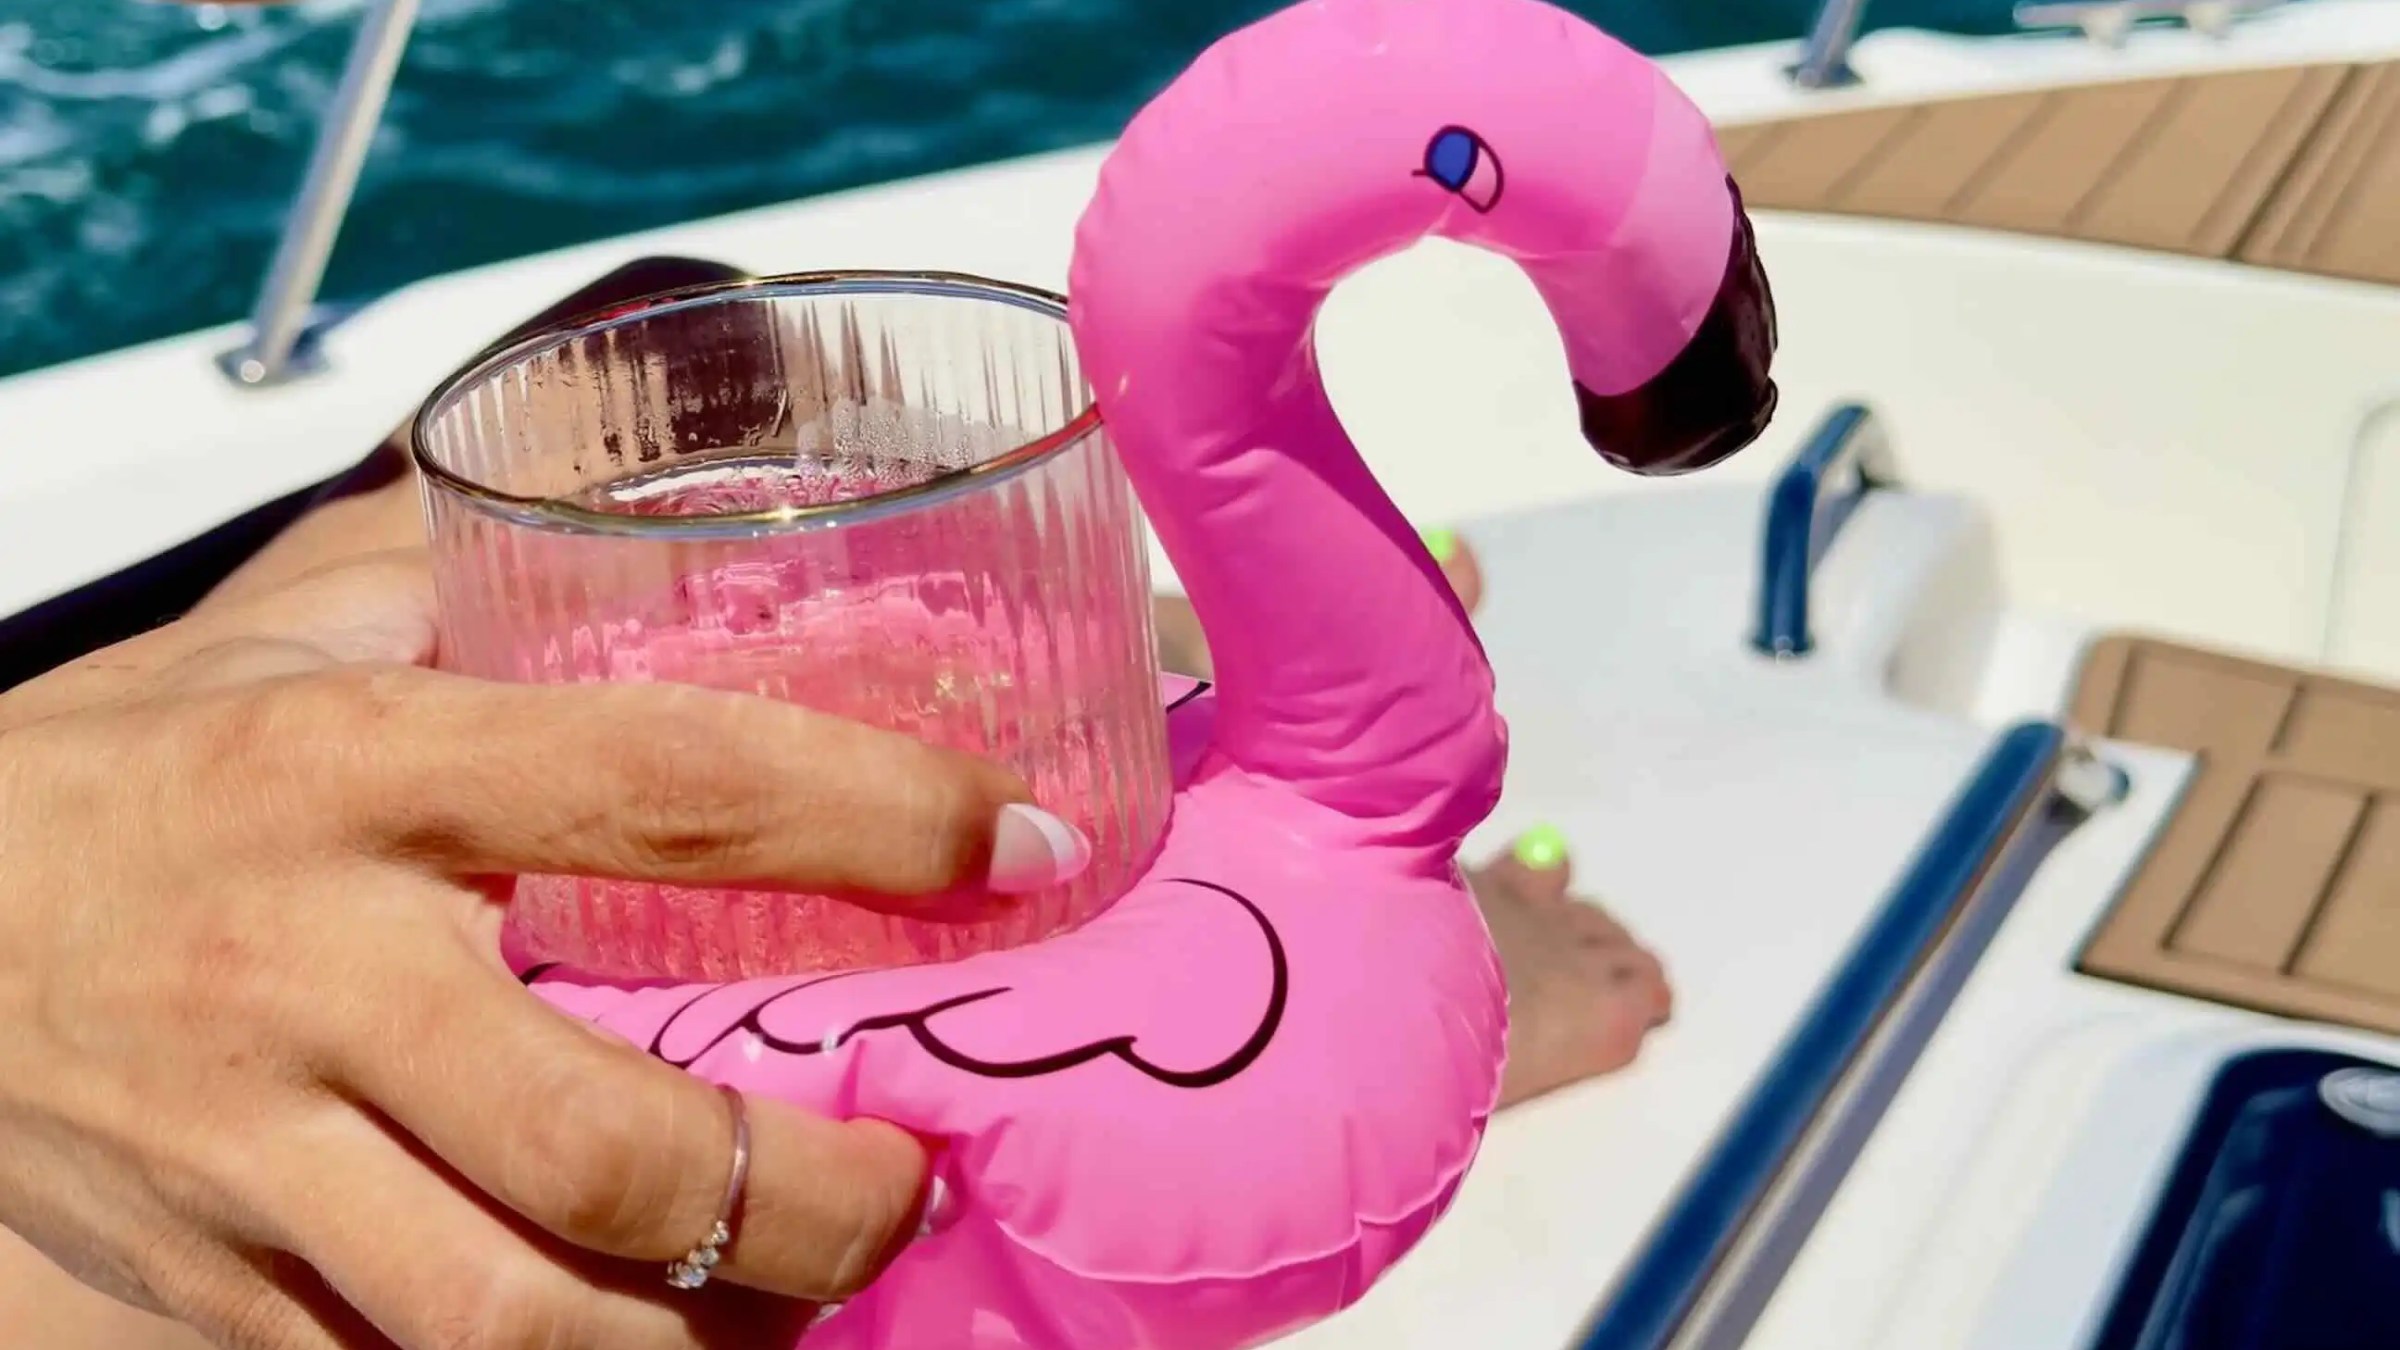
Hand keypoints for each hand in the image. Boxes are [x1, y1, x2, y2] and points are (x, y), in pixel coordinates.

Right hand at [0, 552, 1078, 1347]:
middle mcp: (307, 975)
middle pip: (610, 1148)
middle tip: (917, 1173)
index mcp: (358, 770)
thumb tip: (676, 503)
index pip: (665, 785)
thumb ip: (468, 571)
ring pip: (520, 1322)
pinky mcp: (198, 1298)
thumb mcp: (281, 632)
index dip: (875, 818)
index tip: (1020, 846)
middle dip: (817, 1198)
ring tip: (814, 1283)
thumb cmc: (121, 769)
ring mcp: (242, 1166)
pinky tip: (657, 1334)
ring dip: (715, 1336)